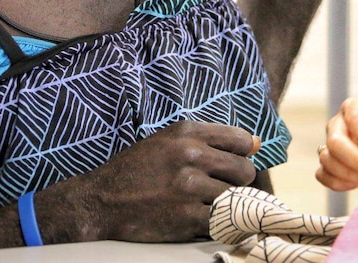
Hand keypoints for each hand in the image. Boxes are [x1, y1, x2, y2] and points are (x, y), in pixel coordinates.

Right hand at [60, 121, 259, 242]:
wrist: (100, 201)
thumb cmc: (136, 170)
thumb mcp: (167, 141)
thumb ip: (209, 139)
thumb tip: (257, 143)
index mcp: (187, 132)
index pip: (241, 139)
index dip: (243, 154)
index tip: (233, 164)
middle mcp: (190, 155)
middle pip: (245, 170)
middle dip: (237, 182)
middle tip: (219, 188)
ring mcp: (189, 187)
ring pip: (235, 198)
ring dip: (225, 205)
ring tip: (204, 205)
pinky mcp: (186, 216)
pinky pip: (223, 221)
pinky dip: (218, 224)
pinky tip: (203, 219)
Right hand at [315, 97, 357, 190]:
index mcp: (355, 107)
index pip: (354, 119)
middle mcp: (337, 123)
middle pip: (335, 142)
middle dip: (357, 161)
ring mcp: (329, 144)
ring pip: (328, 160)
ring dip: (350, 174)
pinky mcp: (328, 163)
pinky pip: (322, 175)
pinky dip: (337, 183)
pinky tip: (356, 185)